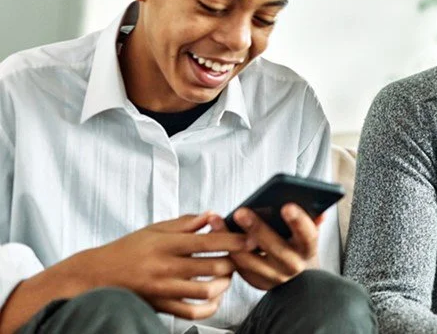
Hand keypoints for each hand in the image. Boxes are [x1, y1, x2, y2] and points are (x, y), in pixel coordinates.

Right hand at [70, 214, 249, 319]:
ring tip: (227, 275)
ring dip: (225, 283)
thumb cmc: (128, 249)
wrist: (97, 276)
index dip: (233, 240)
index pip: (208, 241)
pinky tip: (215, 297)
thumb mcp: (154, 229)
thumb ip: (185, 223)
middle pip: (213, 267)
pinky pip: (193, 312)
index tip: (250, 238)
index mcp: (166, 244)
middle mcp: (166, 267)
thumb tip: (211, 215)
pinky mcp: (162, 306)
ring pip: (207, 291)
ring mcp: (164, 289)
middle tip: (239, 257)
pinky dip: (210, 306)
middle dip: (233, 262)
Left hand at [208, 204, 320, 289]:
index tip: (286, 206)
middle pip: (274, 247)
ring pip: (249, 259)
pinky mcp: (255, 281)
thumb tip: (319, 212)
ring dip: (230, 239)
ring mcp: (273, 277)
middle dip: (257, 229)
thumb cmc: (298, 246)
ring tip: (216, 220)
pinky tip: (213, 230)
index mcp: (308, 249)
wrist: (296, 279)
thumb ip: (311, 220)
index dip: (298, 221)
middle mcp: (292, 265)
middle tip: (241, 212)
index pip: (307, 235)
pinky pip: (237, 265)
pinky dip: (223, 247)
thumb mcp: (307, 234)